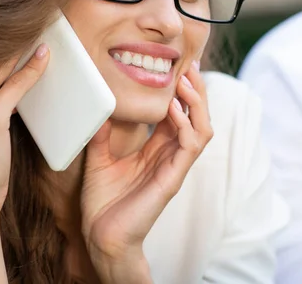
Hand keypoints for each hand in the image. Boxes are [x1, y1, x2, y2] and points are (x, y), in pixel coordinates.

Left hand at [80, 63, 212, 281]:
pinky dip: (186, 124)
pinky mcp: (173, 178)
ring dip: (197, 103)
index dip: (180, 91)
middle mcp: (170, 155)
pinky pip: (190, 146)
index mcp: (157, 149)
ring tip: (185, 81)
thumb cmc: (103, 202)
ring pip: (203, 128)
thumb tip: (100, 108)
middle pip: (196, 116)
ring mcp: (175, 167)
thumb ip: (102, 135)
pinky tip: (173, 109)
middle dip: (196, 90)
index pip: (178, 114)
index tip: (175, 67)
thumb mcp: (99, 159)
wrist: (101, 236)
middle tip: (188, 66)